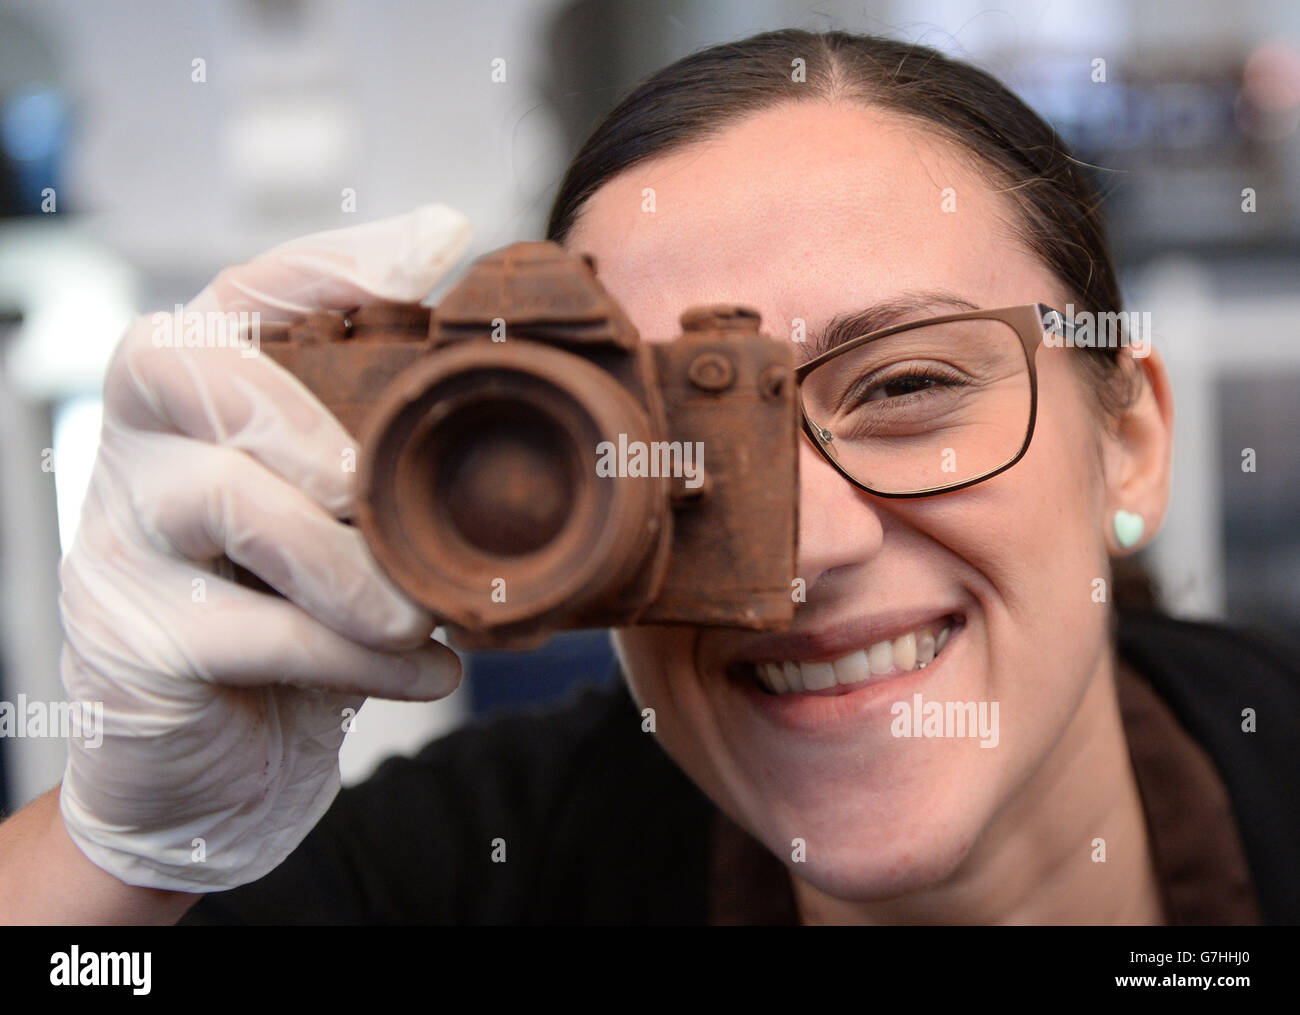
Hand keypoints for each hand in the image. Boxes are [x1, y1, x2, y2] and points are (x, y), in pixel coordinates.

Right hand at [57, 205, 470, 891]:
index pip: (246, 291)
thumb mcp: (347, 528)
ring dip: (346, 560)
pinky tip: (428, 672)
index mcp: (198, 398)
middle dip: (305, 412)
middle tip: (381, 479)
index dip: (336, 258)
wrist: (221, 767)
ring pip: (224, 501)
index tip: (443, 242)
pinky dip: (355, 655)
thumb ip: (387, 459)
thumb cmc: (297, 622)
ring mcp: (116, 542)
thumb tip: (499, 380)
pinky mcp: (128, 643)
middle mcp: (138, 446)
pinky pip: (248, 632)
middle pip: (185, 365)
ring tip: (423, 611)